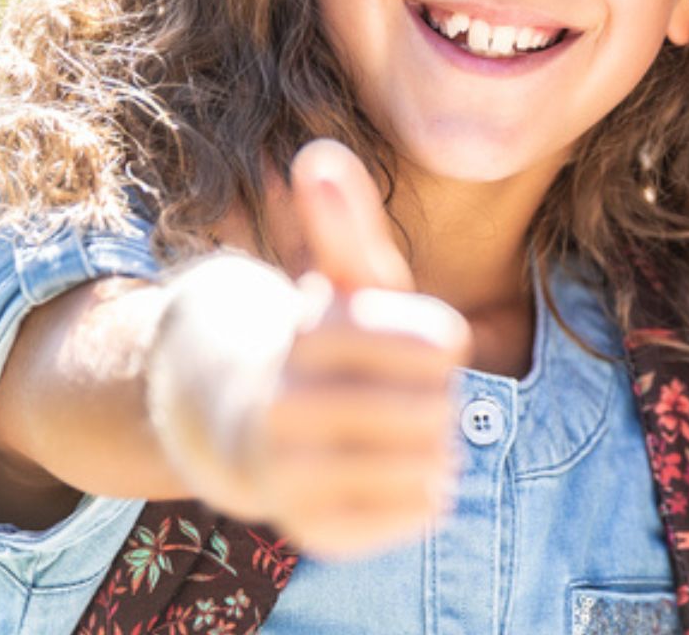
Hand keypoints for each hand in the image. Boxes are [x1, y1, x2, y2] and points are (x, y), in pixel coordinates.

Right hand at [251, 139, 470, 556]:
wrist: (247, 427)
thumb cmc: (326, 344)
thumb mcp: (342, 279)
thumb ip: (342, 220)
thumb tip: (317, 154)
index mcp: (304, 337)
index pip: (436, 344)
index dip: (441, 343)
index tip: (419, 342)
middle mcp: (284, 410)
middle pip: (436, 408)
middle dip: (437, 397)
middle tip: (403, 392)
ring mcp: (292, 479)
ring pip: (430, 466)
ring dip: (435, 447)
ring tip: (402, 432)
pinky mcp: (315, 534)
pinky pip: (419, 517)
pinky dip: (426, 495)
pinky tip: (397, 474)